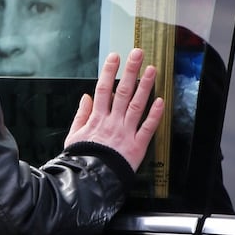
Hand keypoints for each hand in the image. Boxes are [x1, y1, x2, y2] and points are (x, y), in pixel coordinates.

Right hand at [64, 48, 164, 170]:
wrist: (91, 182)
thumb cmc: (81, 160)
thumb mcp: (74, 136)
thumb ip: (81, 115)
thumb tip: (86, 97)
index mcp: (97, 118)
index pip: (103, 88)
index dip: (109, 71)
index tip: (115, 56)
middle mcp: (113, 122)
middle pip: (122, 91)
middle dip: (130, 70)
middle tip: (137, 53)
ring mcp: (126, 132)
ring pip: (137, 105)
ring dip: (145, 86)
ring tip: (151, 70)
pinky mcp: (137, 146)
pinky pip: (148, 128)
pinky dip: (155, 114)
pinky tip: (160, 100)